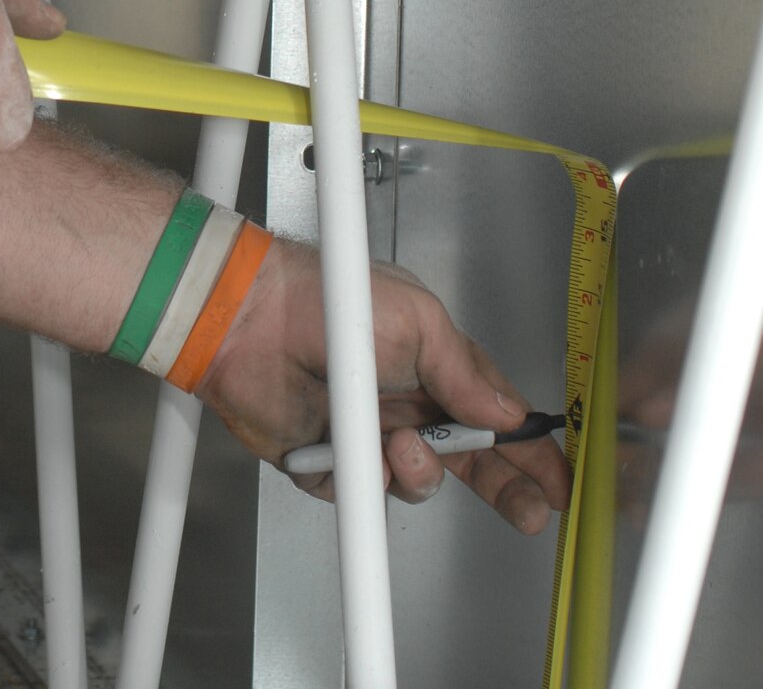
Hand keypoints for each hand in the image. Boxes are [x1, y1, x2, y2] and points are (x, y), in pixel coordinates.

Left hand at [196, 238, 571, 533]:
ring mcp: (367, 435)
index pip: (494, 416)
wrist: (252, 318)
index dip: (528, 451)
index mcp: (432, 365)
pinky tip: (355, 451)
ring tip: (399, 443)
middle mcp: (404, 403)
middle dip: (502, 488)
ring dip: (418, 473)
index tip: (556, 481)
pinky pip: (360, 493)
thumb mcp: (416, 319)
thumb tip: (507, 412)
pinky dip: (362, 478)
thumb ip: (463, 371)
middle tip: (526, 511)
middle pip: (467, 462)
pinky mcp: (328, 463)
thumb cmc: (326, 297)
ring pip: (417, 484)